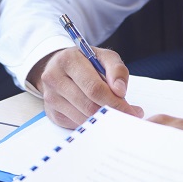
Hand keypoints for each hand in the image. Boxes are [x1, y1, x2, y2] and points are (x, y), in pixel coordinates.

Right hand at [28, 47, 144, 126]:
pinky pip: (77, 124)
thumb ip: (116, 69)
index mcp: (68, 60)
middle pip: (88, 105)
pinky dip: (92, 122)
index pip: (94, 87)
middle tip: (128, 115)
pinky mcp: (52, 112)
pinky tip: (100, 116)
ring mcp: (51, 97)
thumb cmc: (85, 62)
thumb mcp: (103, 57)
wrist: (60, 66)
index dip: (115, 101)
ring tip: (117, 114)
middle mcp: (54, 78)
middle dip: (112, 112)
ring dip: (103, 119)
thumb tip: (120, 91)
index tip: (131, 110)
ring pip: (83, 117)